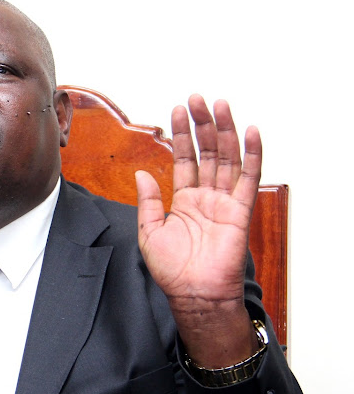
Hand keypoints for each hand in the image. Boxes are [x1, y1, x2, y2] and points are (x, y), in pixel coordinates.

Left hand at [135, 96, 260, 367]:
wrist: (193, 294)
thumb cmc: (171, 270)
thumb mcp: (149, 232)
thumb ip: (148, 201)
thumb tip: (142, 173)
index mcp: (184, 201)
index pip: (185, 160)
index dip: (182, 135)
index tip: (178, 110)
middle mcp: (206, 197)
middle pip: (207, 153)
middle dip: (202, 125)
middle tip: (198, 99)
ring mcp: (224, 202)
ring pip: (227, 159)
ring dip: (224, 131)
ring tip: (219, 105)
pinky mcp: (240, 211)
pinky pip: (248, 179)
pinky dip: (251, 155)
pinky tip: (250, 132)